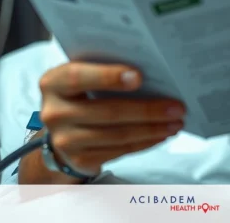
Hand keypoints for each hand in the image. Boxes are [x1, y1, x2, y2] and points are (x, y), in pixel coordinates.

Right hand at [38, 62, 185, 176]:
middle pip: (108, 111)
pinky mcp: (80, 160)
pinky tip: (161, 134)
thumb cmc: (80, 95)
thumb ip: (103, 70)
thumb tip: (151, 69)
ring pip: (118, 134)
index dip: (108, 76)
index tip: (139, 76)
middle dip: (147, 109)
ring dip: (152, 129)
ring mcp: (65, 140)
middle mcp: (54, 113)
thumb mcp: (81, 77)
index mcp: (53, 83)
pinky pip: (120, 151)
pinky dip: (145, 142)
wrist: (60, 133)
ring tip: (176, 121)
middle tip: (176, 106)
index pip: (78, 76)